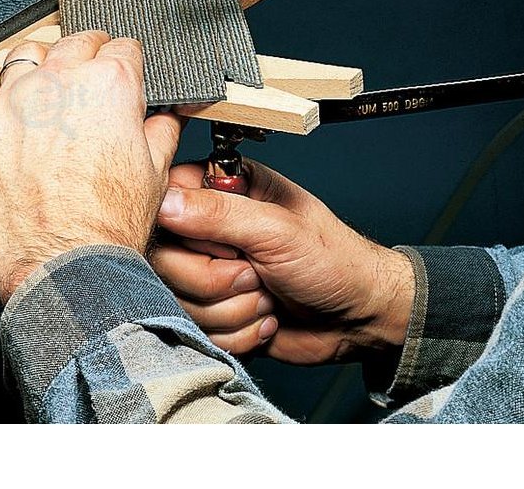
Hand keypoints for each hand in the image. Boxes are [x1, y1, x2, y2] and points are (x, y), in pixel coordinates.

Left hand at [0, 30, 182, 303]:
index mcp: (110, 85)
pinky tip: (11, 129)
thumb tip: (164, 117)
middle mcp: (59, 82)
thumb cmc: (107, 228)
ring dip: (39, 73)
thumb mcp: (155, 173)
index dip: (126, 63)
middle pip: (73, 42)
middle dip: (85, 56)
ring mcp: (12, 101)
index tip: (121, 74)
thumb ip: (161, 130)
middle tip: (86, 82)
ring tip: (45, 101)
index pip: (123, 48)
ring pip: (24, 59)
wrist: (62, 270)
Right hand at [150, 160, 413, 362]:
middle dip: (215, 280)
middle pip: (165, 260)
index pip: (164, 201)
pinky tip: (267, 319)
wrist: (360, 318)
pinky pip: (199, 329)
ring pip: (180, 299)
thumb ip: (218, 213)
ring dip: (233, 309)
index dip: (185, 232)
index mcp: (223, 190)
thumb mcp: (277, 230)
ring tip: (269, 295)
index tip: (224, 244)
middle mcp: (209, 229)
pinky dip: (239, 333)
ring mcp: (210, 271)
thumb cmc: (334, 261)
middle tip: (256, 274)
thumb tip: (164, 202)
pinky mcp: (214, 311)